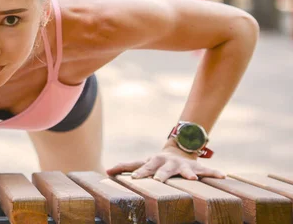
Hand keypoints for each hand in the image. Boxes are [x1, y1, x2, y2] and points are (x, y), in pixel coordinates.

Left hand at [106, 146, 224, 182]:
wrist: (178, 150)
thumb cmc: (156, 162)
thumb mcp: (142, 163)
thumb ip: (125, 166)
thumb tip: (105, 170)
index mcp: (153, 162)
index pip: (143, 167)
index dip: (139, 172)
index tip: (134, 179)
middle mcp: (168, 162)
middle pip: (163, 168)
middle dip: (161, 174)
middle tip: (158, 180)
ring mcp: (183, 164)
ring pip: (186, 169)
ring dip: (189, 173)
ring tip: (192, 177)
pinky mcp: (196, 167)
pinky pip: (207, 170)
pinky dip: (215, 173)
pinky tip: (224, 176)